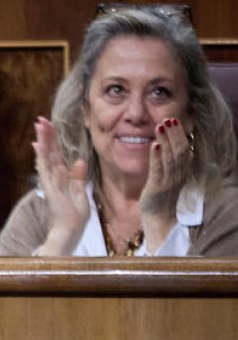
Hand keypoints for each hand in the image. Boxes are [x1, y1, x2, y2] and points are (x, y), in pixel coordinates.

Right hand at [32, 116, 89, 255]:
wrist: (71, 229)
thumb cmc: (75, 215)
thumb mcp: (80, 191)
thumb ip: (78, 176)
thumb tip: (78, 160)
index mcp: (62, 176)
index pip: (57, 154)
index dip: (53, 140)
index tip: (50, 125)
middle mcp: (54, 176)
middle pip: (49, 151)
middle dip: (46, 135)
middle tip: (40, 119)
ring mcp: (50, 181)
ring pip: (45, 156)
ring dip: (42, 140)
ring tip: (39, 125)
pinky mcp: (49, 186)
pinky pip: (44, 168)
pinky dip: (41, 156)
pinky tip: (38, 145)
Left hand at [140, 117, 192, 250]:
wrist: (159, 221)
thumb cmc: (163, 198)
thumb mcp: (171, 178)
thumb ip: (174, 163)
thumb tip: (181, 148)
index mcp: (182, 171)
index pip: (184, 149)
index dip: (180, 134)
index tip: (174, 120)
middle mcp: (178, 175)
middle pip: (179, 150)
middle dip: (174, 133)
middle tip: (169, 118)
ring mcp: (168, 181)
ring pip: (170, 157)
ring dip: (166, 140)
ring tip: (161, 125)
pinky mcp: (157, 188)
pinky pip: (158, 170)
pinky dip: (156, 156)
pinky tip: (154, 144)